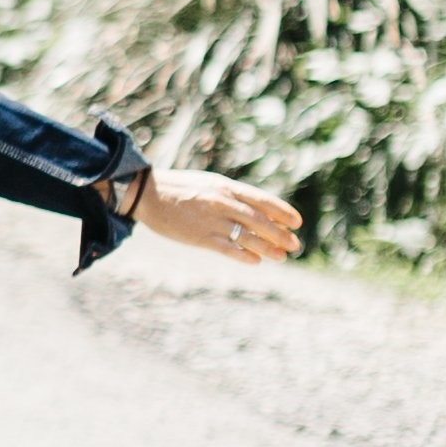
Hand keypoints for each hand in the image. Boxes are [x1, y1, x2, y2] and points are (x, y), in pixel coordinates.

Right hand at [127, 165, 303, 265]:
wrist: (148, 194)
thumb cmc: (180, 189)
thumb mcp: (210, 184)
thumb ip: (231, 196)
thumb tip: (256, 209)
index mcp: (226, 188)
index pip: (262, 200)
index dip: (282, 212)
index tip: (297, 222)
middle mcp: (222, 203)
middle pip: (260, 221)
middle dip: (281, 234)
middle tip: (295, 245)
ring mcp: (212, 221)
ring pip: (248, 237)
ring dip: (268, 248)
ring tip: (282, 257)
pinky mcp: (200, 237)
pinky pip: (229, 249)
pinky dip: (245, 256)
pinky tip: (256, 262)